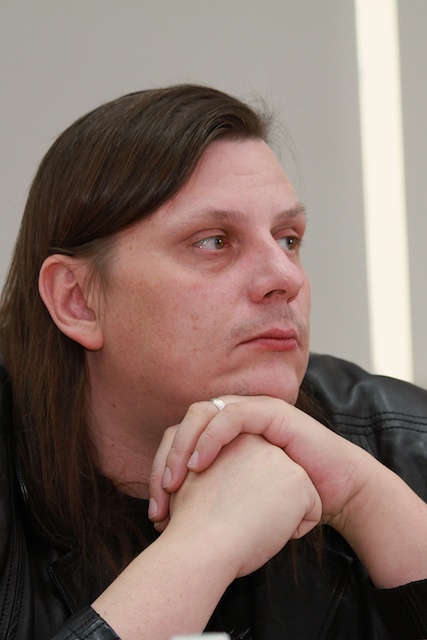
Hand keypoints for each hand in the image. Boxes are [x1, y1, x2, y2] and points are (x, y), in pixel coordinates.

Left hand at [149, 395, 373, 533]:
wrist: (336, 494)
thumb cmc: (286, 502)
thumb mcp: (240, 502)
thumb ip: (210, 499)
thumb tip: (168, 520)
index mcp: (224, 438)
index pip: (178, 442)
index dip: (160, 472)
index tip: (157, 513)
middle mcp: (234, 418)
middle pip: (183, 426)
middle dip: (164, 460)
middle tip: (159, 499)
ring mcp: (251, 411)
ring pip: (201, 414)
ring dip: (181, 446)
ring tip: (173, 482)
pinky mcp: (270, 412)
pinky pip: (231, 415)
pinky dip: (210, 437)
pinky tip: (199, 465)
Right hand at [166, 433, 321, 576]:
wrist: (200, 543)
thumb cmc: (192, 521)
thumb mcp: (197, 479)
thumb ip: (217, 467)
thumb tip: (234, 481)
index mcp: (234, 440)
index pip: (257, 475)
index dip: (241, 499)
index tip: (220, 510)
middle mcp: (258, 441)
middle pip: (275, 484)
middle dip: (260, 505)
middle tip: (234, 517)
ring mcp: (280, 457)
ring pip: (293, 498)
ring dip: (276, 516)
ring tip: (248, 522)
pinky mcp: (298, 478)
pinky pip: (309, 514)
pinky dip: (293, 529)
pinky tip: (267, 529)